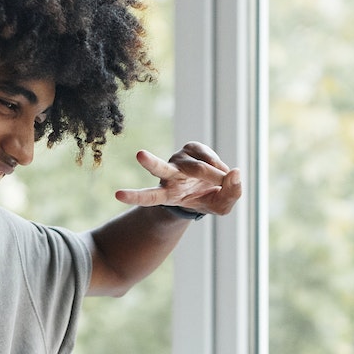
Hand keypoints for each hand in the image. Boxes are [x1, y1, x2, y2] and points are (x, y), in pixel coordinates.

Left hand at [113, 143, 242, 216]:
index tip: (117, 194)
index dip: (134, 196)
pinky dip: (219, 167)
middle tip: (139, 155)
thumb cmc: (210, 199)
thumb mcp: (222, 206)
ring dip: (215, 175)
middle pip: (159, 169)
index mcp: (167, 194)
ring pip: (198, 167)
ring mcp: (180, 160)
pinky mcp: (192, 147)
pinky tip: (222, 172)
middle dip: (150, 162)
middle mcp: (169, 175)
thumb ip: (230, 194)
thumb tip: (235, 173)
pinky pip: (209, 157)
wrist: (213, 184)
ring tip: (225, 180)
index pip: (148, 197)